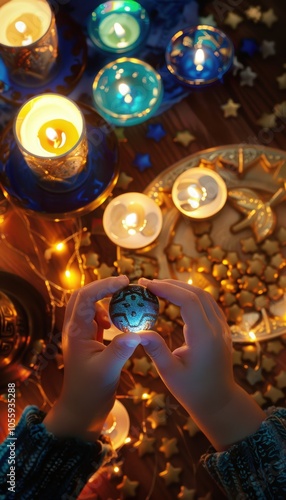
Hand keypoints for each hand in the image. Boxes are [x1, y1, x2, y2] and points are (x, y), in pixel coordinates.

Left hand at [44, 276, 140, 439]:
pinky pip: (96, 319)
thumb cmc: (90, 392)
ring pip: (89, 306)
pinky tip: (118, 325)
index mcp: (76, 331)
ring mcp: (81, 335)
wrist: (81, 410)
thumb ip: (121, 349)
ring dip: (105, 300)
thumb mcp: (108, 370)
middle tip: (125, 286)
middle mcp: (75, 329)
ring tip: (124, 305)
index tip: (125, 281)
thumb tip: (137, 332)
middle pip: (84, 296)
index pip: (86, 297)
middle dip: (103, 287)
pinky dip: (108, 315)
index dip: (104, 285)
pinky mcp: (88, 341)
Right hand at [138, 278, 264, 449]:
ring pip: (204, 296)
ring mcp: (222, 327)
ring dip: (181, 288)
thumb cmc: (192, 391)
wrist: (219, 401)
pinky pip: (208, 304)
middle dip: (171, 284)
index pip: (188, 301)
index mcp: (204, 337)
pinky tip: (175, 297)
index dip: (166, 288)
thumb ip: (155, 349)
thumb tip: (136, 331)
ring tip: (158, 288)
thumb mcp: (169, 372)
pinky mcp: (221, 329)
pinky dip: (190, 296)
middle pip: (197, 293)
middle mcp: (217, 328)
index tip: (146, 285)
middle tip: (147, 284)